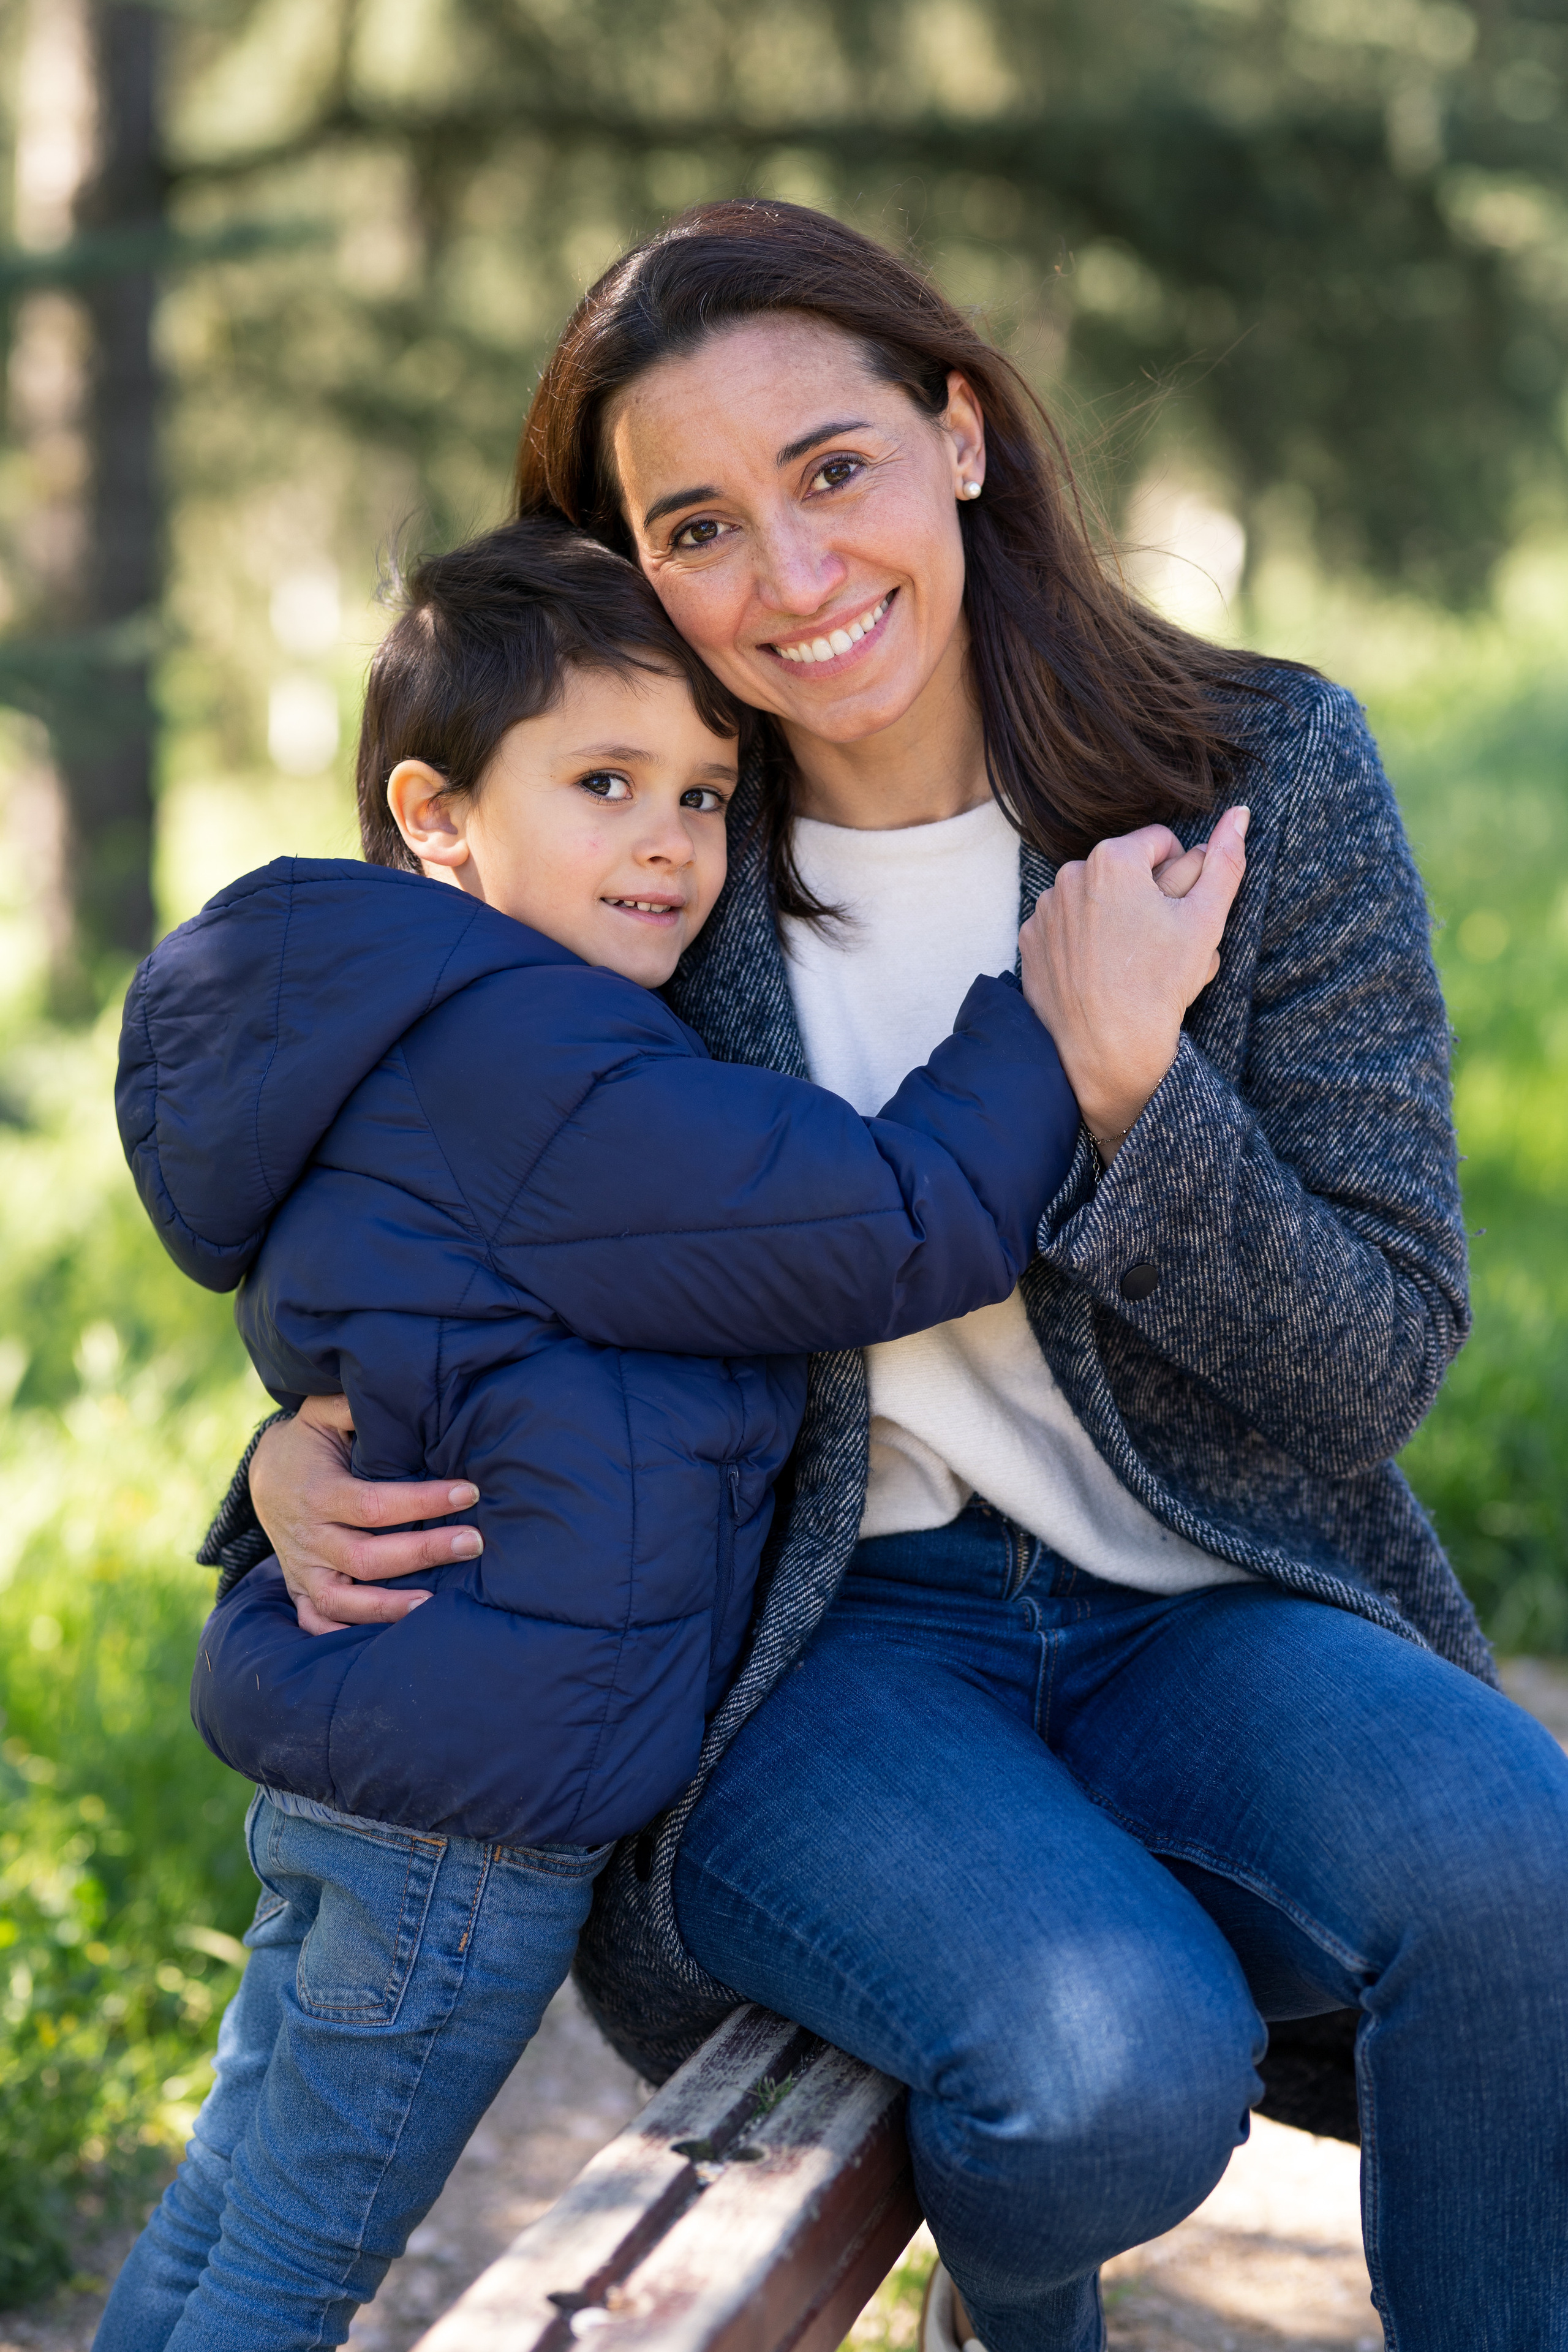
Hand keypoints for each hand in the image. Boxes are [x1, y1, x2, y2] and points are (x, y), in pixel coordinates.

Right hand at [250, 1394, 480, 1635]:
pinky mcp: (301, 1590)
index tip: (470, 1492)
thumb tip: (393, 1386)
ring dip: (389, 1607)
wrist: (262, 1478)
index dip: (423, 1501)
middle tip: (474, 1543)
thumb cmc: (310, 1443)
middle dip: (424, 1552)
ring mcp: (303, 1569)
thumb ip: (352, 1404)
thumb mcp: (323, 1414)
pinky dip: (345, 1636)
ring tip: (436, 1603)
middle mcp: (309, 1537)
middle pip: (368, 1557)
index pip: (375, 1504)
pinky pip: (318, 1623)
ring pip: (344, 1601)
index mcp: (319, 1492)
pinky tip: (387, 1640)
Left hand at [1018, 805, 1249, 1160]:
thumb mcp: (1206, 920)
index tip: (1181, 913)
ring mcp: (1044, 910)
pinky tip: (1100, 973)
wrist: (1107, 1050)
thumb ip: (1225, 861)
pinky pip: (1066, 928)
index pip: (1161, 843)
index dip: (1182, 876)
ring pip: (1095, 900)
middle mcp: (1068, 875)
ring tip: (1133, 962)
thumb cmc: (1160, 985)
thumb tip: (1240, 815)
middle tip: (1163, 943)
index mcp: (1112, 859)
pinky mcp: (1030, 942)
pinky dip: (1084, 943)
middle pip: (1126, 872)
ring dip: (1116, 919)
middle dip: (1148, 898)